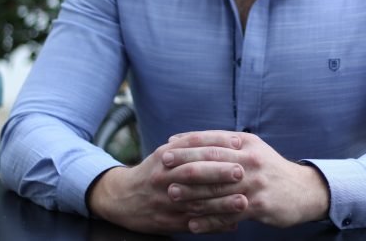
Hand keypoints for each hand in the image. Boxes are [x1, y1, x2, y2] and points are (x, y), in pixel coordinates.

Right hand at [86, 141, 247, 234]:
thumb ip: (193, 144)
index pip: (193, 144)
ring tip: (243, 202)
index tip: (238, 143)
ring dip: (220, 203)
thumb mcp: (167, 151)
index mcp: (166, 156)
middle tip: (241, 171)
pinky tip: (233, 224)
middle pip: (193, 172)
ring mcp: (165, 201)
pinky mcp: (168, 222)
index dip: (216, 142)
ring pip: (195, 202)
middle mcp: (164, 176)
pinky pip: (193, 224)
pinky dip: (214, 224)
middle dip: (218, 172)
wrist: (122, 198)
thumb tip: (234, 140)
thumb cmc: (154, 170)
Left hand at [164, 130, 329, 232]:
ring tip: (171, 194)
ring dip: (192, 191)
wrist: (302, 190)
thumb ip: (226, 143)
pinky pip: (228, 213)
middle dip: (185, 162)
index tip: (168, 145)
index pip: (213, 140)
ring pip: (217, 188)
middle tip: (163, 166)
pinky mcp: (258, 205)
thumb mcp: (252, 148)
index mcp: (246, 143)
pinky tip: (192, 223)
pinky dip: (209, 220)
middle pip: (212, 160)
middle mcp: (249, 160)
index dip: (189, 142)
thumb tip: (191, 138)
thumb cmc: (269, 167)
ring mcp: (254, 183)